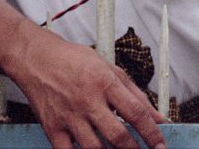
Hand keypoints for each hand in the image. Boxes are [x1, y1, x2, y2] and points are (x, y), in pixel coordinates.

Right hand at [4, 26, 166, 148]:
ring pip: (94, 148)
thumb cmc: (75, 60)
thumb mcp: (110, 68)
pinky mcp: (52, 128)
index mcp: (105, 83)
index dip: (151, 132)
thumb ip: (136, 94)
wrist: (37, 59)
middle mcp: (88, 101)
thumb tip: (158, 116)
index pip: (136, 112)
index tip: (160, 144)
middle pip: (117, 135)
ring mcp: (69, 116)